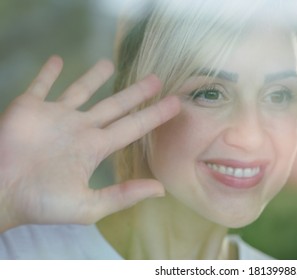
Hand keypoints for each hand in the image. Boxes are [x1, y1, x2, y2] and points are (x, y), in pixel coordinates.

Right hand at [0, 56, 179, 231]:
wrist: (1, 192)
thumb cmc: (42, 202)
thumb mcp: (89, 205)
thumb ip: (124, 195)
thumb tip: (160, 190)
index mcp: (94, 149)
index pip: (133, 127)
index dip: (155, 115)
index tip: (176, 103)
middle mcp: (79, 130)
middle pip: (115, 106)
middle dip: (135, 92)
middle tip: (157, 79)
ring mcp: (55, 117)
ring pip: (80, 90)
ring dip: (94, 76)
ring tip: (109, 62)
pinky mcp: (29, 108)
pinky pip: (41, 85)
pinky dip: (48, 73)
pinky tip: (56, 59)